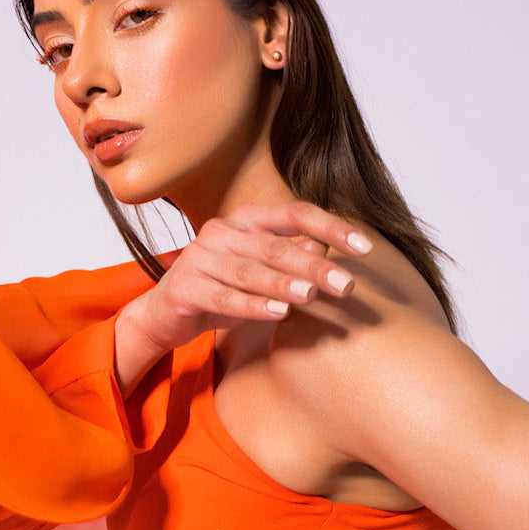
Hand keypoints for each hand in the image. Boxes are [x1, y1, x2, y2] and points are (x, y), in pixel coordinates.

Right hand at [130, 200, 371, 355]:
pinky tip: (278, 313)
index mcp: (244, 220)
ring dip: (284, 285)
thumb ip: (291, 260)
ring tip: (312, 297)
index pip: (294, 214)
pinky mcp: (184, 288)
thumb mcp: (261, 276)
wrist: (164, 315)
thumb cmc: (220, 291)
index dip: (331, 227)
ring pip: (250, 272)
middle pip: (275, 246)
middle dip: (313, 268)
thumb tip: (324, 249)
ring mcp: (199, 258)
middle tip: (346, 286)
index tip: (364, 248)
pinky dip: (252, 306)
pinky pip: (223, 297)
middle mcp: (220, 231)